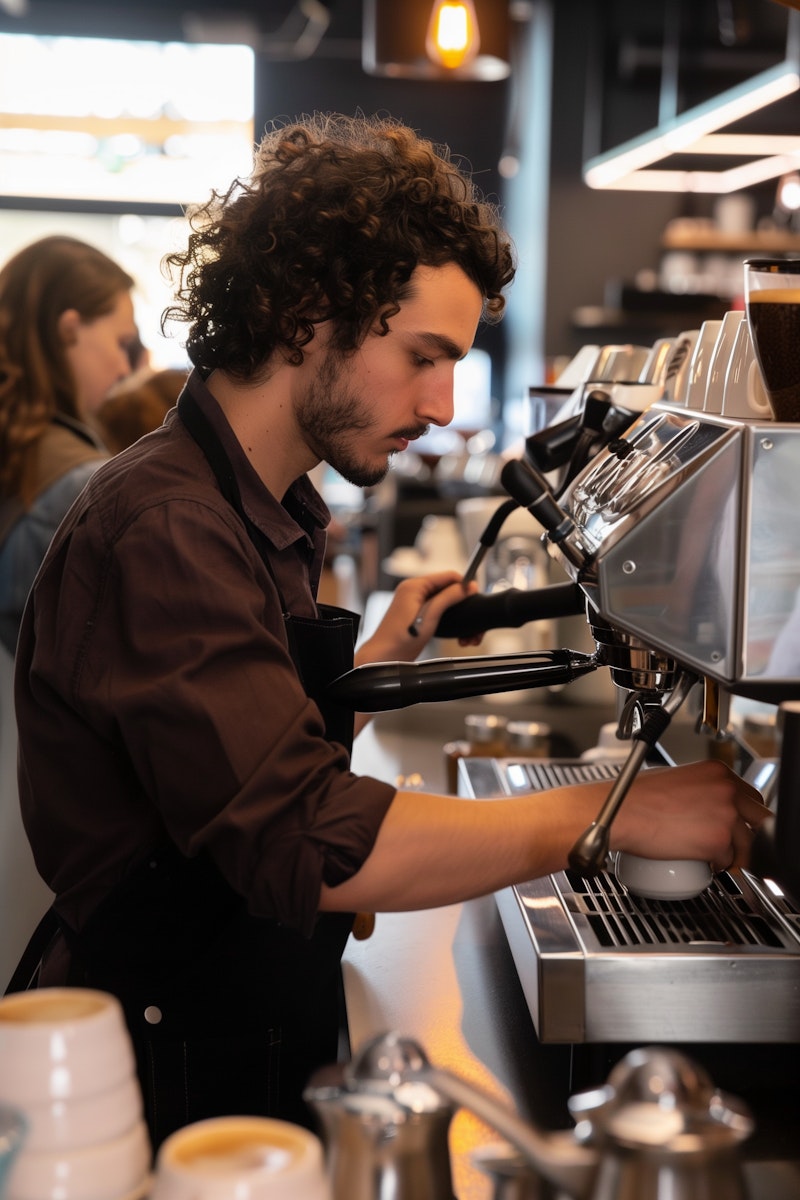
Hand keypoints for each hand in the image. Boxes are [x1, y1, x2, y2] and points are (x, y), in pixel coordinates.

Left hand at [355, 571, 479, 666]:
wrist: (385, 658)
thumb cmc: (401, 639)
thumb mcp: (430, 615)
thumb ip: (448, 598)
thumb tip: (467, 586)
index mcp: (414, 586)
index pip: (447, 576)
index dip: (464, 585)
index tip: (476, 596)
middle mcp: (414, 591)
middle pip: (448, 590)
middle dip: (463, 605)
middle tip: (474, 622)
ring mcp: (415, 603)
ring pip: (446, 603)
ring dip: (459, 617)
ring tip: (468, 635)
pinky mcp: (417, 615)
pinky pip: (439, 612)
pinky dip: (450, 622)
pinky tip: (458, 636)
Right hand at [611, 759, 770, 872]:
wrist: (620, 813)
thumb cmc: (636, 797)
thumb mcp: (677, 778)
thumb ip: (702, 788)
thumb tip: (710, 806)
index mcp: (718, 772)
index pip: (752, 797)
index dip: (745, 816)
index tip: (738, 825)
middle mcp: (727, 790)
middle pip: (760, 819)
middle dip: (748, 834)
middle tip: (732, 844)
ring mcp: (725, 815)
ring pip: (747, 844)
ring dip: (732, 853)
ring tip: (712, 856)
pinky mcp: (717, 841)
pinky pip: (727, 861)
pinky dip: (716, 865)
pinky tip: (700, 860)